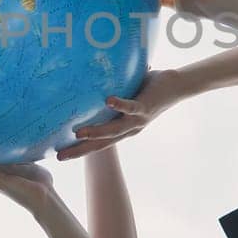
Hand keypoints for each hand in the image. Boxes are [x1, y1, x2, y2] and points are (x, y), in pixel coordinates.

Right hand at [57, 70, 185, 159]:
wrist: (177, 87)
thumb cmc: (149, 89)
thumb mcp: (126, 96)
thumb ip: (111, 95)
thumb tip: (89, 81)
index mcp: (123, 129)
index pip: (98, 143)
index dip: (80, 151)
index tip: (60, 156)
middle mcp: (129, 129)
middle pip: (102, 144)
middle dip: (81, 150)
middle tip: (61, 156)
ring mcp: (137, 120)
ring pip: (115, 130)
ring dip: (97, 132)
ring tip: (79, 134)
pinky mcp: (145, 107)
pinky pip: (131, 107)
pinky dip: (120, 105)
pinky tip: (108, 101)